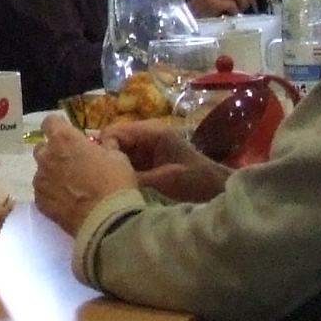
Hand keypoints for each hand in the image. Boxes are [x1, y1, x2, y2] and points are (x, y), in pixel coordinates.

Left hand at [34, 123, 143, 234]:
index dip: (58, 126)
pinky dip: (52, 193)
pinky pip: (43, 191)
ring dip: (52, 173)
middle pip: (43, 147)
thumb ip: (103, 146)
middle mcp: (46, 156)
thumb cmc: (115, 183)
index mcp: (64, 139)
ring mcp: (40, 180)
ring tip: (71, 186)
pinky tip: (67, 201)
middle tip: (72, 162)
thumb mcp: (117, 157)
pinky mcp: (39, 201)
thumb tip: (99, 145)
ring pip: (42, 171)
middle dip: (55, 151)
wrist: (106, 221)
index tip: (68, 133)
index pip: (50, 122)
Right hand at [104, 117, 228, 201]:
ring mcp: (145, 146)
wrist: (214, 188)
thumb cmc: (194, 181)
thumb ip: (137, 175)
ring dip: (113, 165)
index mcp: (152, 132)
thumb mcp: (165, 179)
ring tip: (111, 183)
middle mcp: (146, 134)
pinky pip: (125, 160)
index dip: (106, 149)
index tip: (107, 171)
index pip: (115, 131)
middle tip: (107, 179)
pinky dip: (120, 170)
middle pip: (113, 140)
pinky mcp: (145, 158)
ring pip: (117, 151)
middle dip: (108, 157)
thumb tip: (108, 176)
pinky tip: (119, 183)